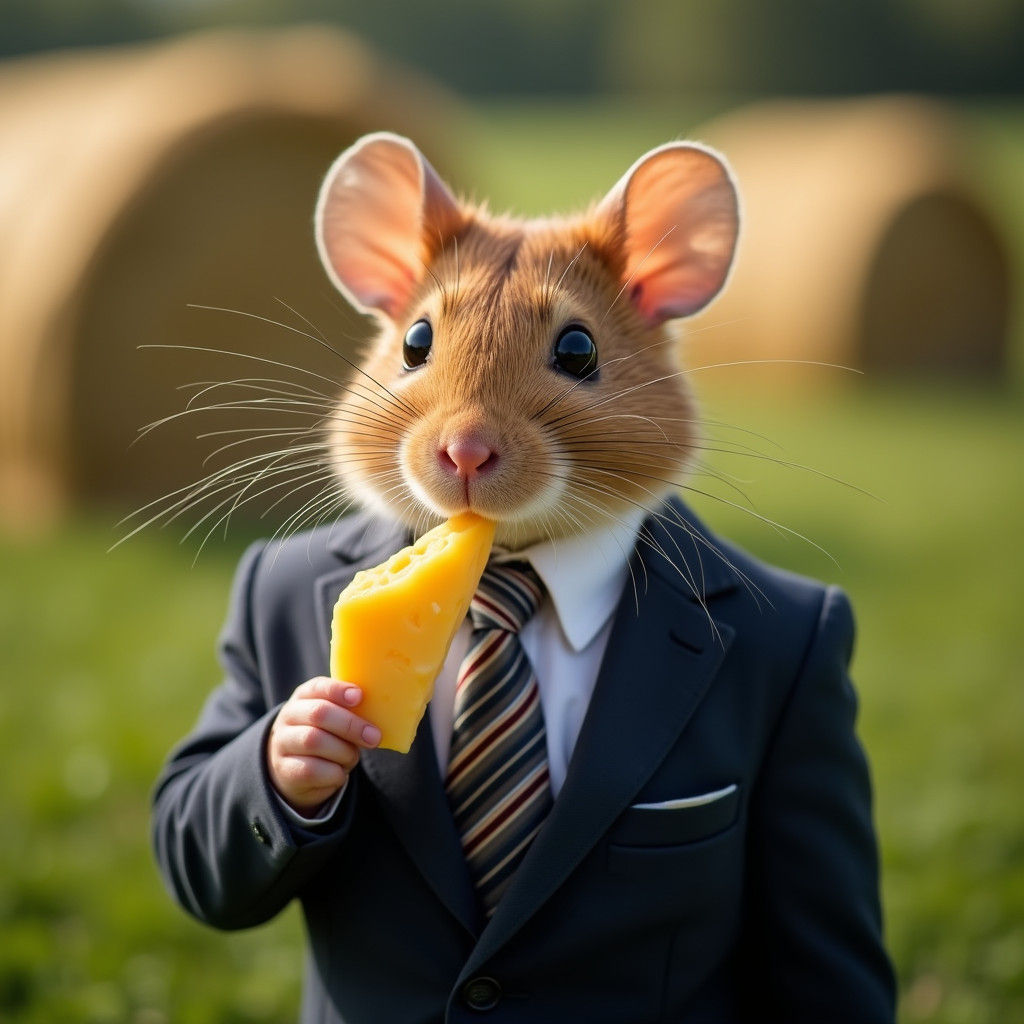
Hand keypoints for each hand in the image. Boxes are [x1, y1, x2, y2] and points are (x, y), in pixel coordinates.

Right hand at [267, 677, 380, 814]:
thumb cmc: (326, 736)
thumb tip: (382, 711)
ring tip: (352, 757)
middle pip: (318, 713)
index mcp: (304, 697)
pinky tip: (340, 772)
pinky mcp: (285, 770)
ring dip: (343, 751)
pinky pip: (312, 770)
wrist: (296, 770)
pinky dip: (334, 772)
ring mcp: (283, 743)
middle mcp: (289, 717)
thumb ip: (351, 710)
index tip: (359, 696)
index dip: (338, 690)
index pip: (318, 686)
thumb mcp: (335, 718)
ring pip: (314, 742)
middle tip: (374, 737)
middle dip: (350, 725)